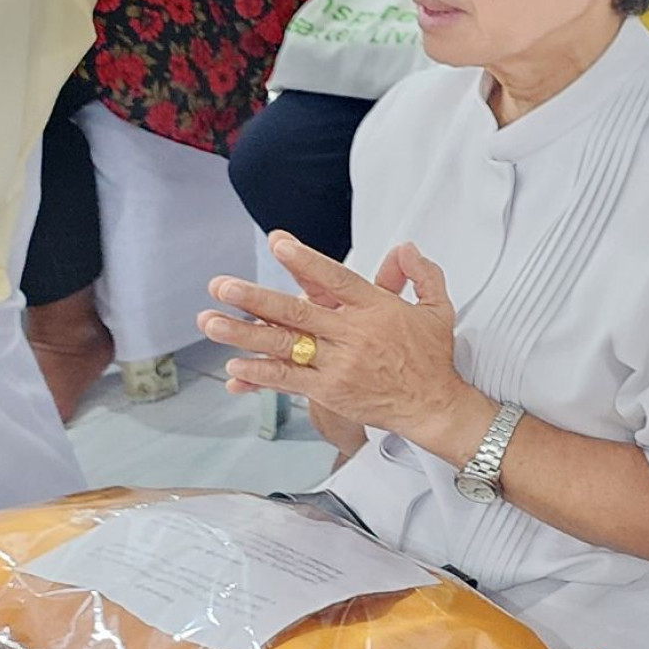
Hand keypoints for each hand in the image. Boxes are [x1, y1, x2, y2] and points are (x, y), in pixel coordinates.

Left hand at [206, 234, 489, 454]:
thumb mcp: (437, 308)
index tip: (278, 244)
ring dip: (244, 333)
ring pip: (285, 346)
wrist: (433, 405)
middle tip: (222, 286)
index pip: (335, 280)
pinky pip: (288, 380)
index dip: (305, 261)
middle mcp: (353, 335)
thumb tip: (405, 247)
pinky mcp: (329, 391)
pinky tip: (234, 365)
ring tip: (211, 322)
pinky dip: (260, 373)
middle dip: (255, 298)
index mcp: (376, 309)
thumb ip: (421, 274)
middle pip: (298, 312)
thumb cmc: (431, 357)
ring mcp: (338, 365)